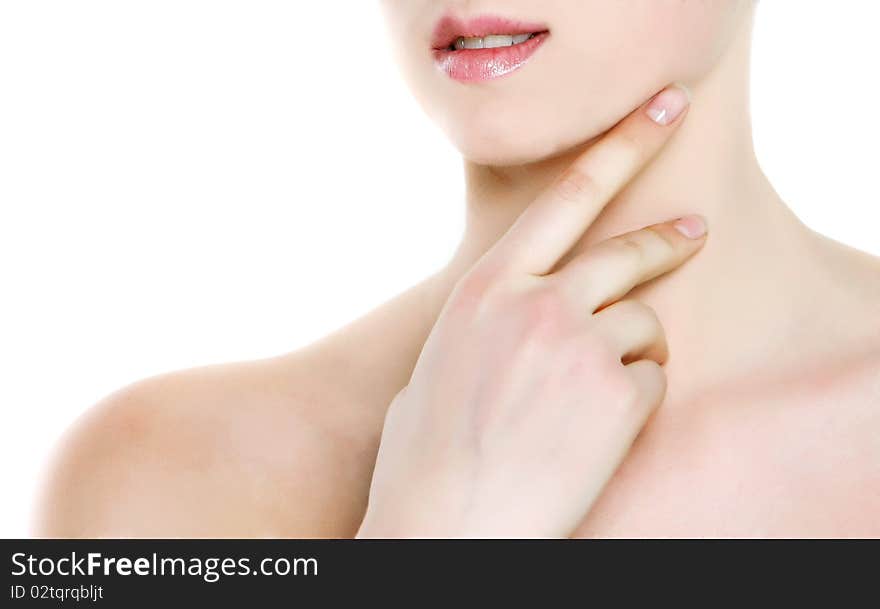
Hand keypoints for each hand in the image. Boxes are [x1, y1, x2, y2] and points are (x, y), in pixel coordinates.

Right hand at [358, 84, 701, 537]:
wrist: (447, 527)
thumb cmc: (428, 457)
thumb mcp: (434, 367)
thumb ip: (482, 326)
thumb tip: (504, 314)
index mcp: (485, 289)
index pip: (566, 198)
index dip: (621, 147)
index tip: (660, 111)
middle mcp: (536, 304)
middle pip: (626, 254)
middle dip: (666, 241)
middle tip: (692, 232)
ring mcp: (579, 347)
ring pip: (643, 323)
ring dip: (633, 350)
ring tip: (596, 396)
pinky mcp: (618, 395)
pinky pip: (651, 378)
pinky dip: (635, 398)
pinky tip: (595, 430)